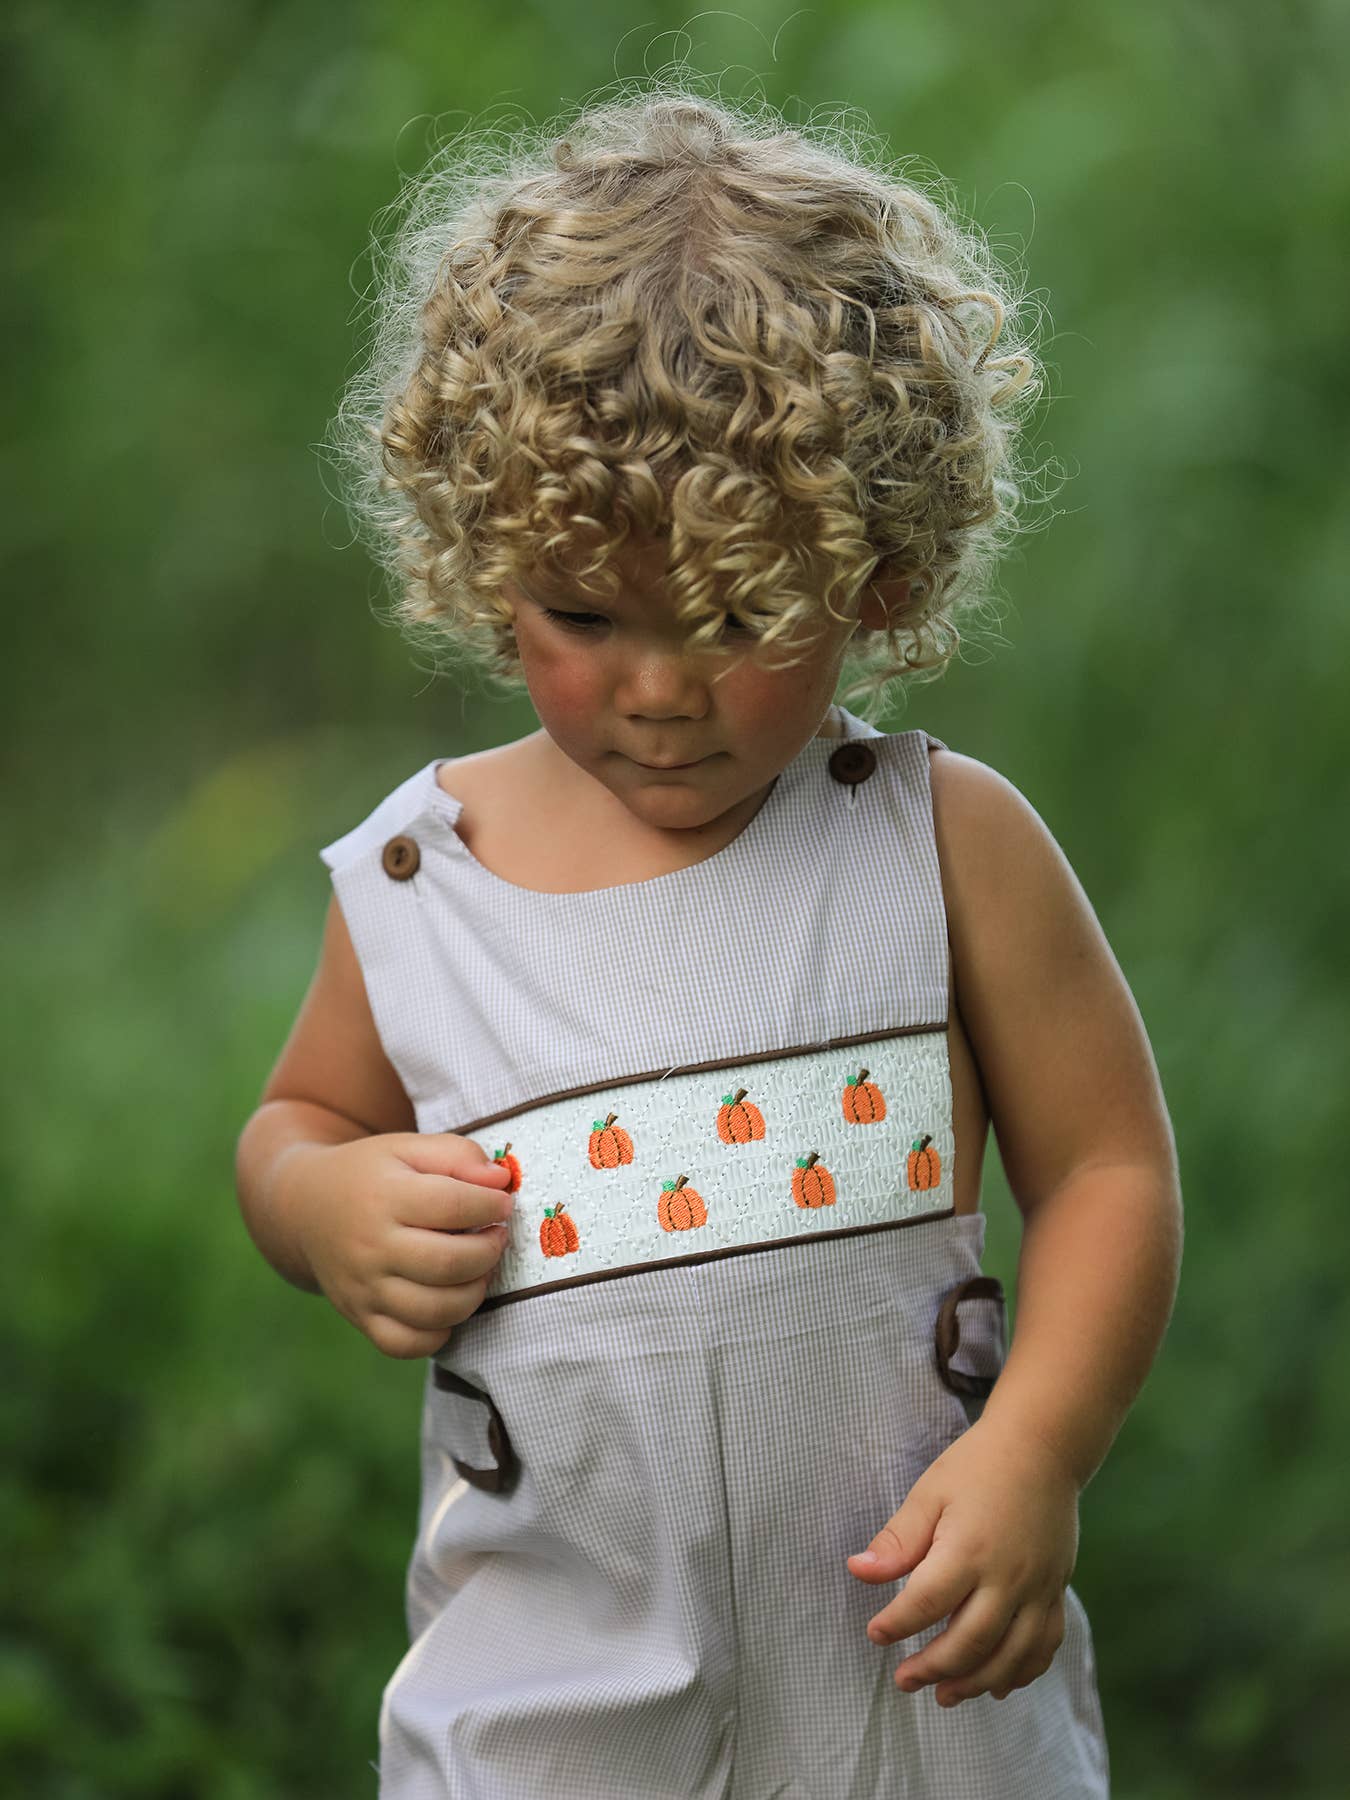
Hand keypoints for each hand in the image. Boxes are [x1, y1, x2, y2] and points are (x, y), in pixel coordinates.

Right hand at [283, 1131, 515, 1357]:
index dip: (491, 1205)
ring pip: (435, 1311)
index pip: (453, 1205)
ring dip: (474, 1293)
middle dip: (489, 1251)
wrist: (307, 1208)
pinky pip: (408, 1344)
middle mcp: (370, 1248)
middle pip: (448, 1263)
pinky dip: (439, 1332)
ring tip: (479, 1270)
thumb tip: (498, 1183)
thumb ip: (458, 1155)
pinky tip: (449, 1302)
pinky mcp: (360, 1318)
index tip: (501, 1203)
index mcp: (384, 1197)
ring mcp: (363, 1289)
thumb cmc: (372, 1175)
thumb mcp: (409, 1148)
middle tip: (496, 1237)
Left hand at [845, 1415, 1081, 1707]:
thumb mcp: (930, 1492)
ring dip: (976, 1683)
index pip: (925, 1602)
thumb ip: (898, 1539)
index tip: (875, 1634)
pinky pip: (1045, 1646)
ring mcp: (1038, 1588)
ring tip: (945, 1696)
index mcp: (968, 1549)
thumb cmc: (978, 1466)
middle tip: (904, 1679)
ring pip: (1010, 1656)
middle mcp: (1007, 1577)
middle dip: (933, 1668)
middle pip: (969, 1641)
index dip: (896, 1624)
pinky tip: (998, 1685)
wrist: (1042, 1448)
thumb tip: (858, 1571)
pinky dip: (1022, 1672)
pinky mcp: (1056, 1590)